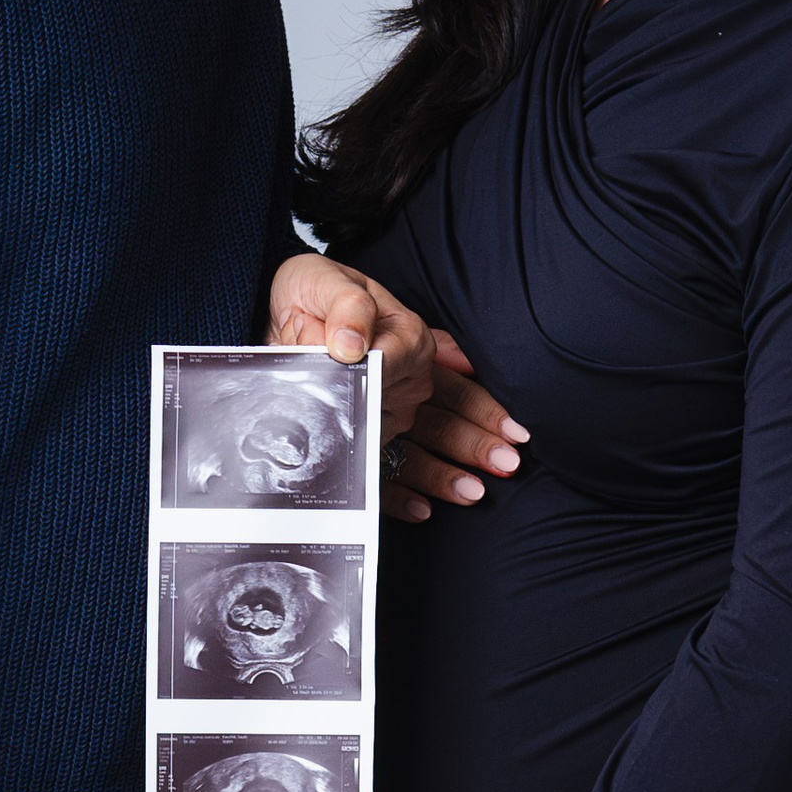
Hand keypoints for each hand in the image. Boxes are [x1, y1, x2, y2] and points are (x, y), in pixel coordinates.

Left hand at [269, 252, 529, 525]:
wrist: (285, 312)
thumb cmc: (313, 294)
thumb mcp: (325, 283)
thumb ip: (346, 308)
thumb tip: (352, 346)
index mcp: (401, 338)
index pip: (418, 360)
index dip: (416, 378)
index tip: (398, 389)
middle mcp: (402, 378)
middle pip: (444, 409)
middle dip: (477, 436)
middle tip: (507, 457)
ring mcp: (388, 411)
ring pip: (425, 443)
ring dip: (449, 470)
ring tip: (475, 491)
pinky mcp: (364, 436)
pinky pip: (386, 468)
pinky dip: (403, 491)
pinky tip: (422, 509)